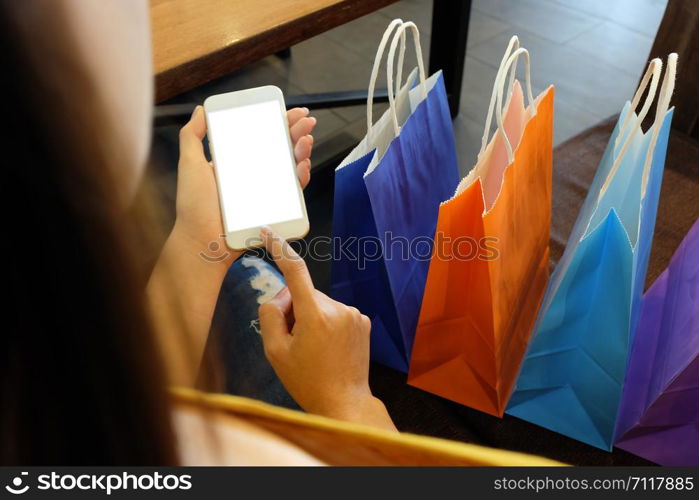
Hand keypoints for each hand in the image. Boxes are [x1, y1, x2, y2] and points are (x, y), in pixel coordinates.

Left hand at [174, 106, 315, 262]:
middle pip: (281, 147)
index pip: (261, 136)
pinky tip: (303, 165)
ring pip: (291, 166)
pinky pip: (293, 191)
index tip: (288, 111)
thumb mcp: (190, 164)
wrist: (202, 240)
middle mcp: (253, 174)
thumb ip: (192, 136)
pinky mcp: (273, 209)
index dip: (277, 122)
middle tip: (306, 120)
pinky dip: (302, 176)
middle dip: (296, 131)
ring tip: (305, 139)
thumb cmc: (193, 205)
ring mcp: (265, 191)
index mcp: (237, 161)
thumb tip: (202, 109)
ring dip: (303, 150)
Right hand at [258, 227, 396, 431]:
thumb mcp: (274, 351)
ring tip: (313, 348)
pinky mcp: (363, 320)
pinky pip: (335, 312)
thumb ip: (270, 314)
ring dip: (311, 317)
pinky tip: (328, 346)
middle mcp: (338, 308)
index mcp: (314, 315)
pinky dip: (327, 322)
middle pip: (303, 293)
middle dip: (293, 309)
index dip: (279, 248)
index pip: (294, 270)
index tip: (268, 232)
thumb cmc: (307, 381)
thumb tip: (280, 295)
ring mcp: (354, 314)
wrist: (344, 402)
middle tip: (292, 340)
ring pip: (319, 303)